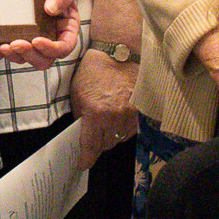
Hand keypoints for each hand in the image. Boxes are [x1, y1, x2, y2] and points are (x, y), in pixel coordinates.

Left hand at [0, 0, 80, 67]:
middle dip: (30, 55)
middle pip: (44, 59)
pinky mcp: (18, 34)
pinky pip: (10, 51)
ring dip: (15, 56)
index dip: (52, 49)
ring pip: (26, 58)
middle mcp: (51, 36)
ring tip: (3, 46)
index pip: (64, 47)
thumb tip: (51, 9)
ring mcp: (34, 37)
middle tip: (16, 44)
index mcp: (67, 27)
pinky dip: (2, 53)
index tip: (37, 40)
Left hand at [69, 49, 139, 163]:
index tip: (81, 164)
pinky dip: (123, 128)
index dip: (85, 159)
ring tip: (105, 122)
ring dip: (111, 136)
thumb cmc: (93, 71)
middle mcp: (116, 117)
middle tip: (92, 135)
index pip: (91, 147)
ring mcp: (131, 114)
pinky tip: (117, 117)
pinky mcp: (141, 111)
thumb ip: (80, 117)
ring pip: (119, 139)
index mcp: (96, 113)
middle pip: (106, 145)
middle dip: (97, 143)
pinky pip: (130, 130)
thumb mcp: (77, 94)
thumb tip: (80, 134)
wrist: (118, 53)